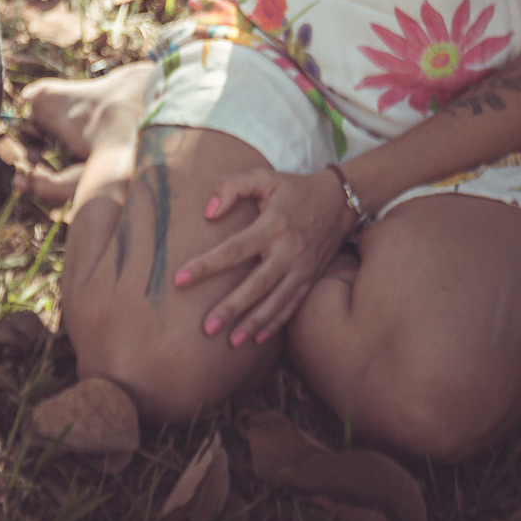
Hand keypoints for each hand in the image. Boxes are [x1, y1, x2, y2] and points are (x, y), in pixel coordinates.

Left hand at [172, 167, 354, 348]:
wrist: (340, 202)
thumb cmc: (294, 188)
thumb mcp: (265, 178)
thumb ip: (232, 187)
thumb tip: (208, 213)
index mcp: (273, 226)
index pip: (234, 250)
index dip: (206, 265)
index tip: (180, 280)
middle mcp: (288, 251)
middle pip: (255, 286)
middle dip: (231, 308)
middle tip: (206, 328)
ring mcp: (302, 268)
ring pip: (275, 302)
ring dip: (252, 323)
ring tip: (230, 342)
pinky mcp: (310, 279)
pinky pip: (291, 306)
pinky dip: (275, 323)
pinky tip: (257, 338)